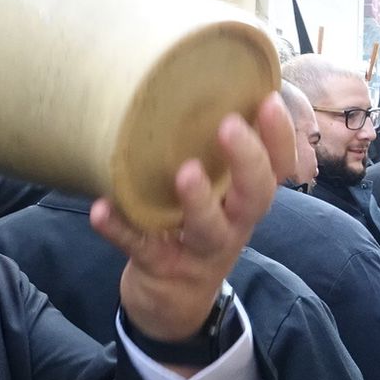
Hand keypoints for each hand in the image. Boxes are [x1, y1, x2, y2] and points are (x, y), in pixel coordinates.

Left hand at [94, 93, 294, 346]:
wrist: (172, 303)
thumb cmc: (191, 227)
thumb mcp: (211, 196)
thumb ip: (207, 152)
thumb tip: (184, 76)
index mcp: (244, 201)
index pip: (277, 169)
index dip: (280, 138)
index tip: (269, 101)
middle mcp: (231, 225)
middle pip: (255, 196)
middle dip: (246, 161)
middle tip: (229, 126)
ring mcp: (198, 250)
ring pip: (208, 228)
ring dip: (198, 200)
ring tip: (185, 173)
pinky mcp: (160, 267)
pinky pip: (140, 247)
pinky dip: (119, 228)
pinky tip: (99, 210)